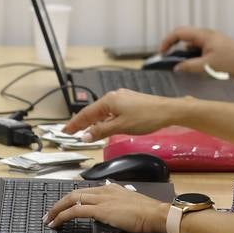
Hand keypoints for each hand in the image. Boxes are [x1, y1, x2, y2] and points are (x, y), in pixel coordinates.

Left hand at [44, 181, 168, 232]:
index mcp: (112, 188)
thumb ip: (119, 206)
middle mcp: (105, 190)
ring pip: (71, 199)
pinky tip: (56, 223)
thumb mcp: (131, 206)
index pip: (86, 190)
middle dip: (59, 203)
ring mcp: (102, 198)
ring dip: (57, 210)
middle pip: (75, 193)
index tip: (64, 206)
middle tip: (50, 213)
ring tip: (49, 219)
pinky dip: (63, 216)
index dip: (72, 199)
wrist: (157, 214)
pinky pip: (76, 211)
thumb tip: (111, 212)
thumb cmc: (149, 214)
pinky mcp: (101, 210)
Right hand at [61, 89, 183, 140]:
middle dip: (82, 122)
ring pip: (102, 112)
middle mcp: (114, 96)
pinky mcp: (130, 103)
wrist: (168, 111)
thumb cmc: (147, 116)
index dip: (75, 124)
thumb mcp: (120, 126)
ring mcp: (123, 99)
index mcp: (109, 100)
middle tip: (71, 132)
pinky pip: (111, 111)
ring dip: (93, 122)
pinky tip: (104, 126)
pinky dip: (104, 120)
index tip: (65, 131)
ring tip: (85, 131)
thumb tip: (85, 136)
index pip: (86, 114)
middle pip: (93, 111)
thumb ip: (101, 131)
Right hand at [156, 26, 233, 74]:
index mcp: (202, 35)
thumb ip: (189, 66)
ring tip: (181, 67)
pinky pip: (200, 50)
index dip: (167, 41)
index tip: (161, 53)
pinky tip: (194, 69)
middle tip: (167, 60)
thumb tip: (176, 68)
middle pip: (183, 37)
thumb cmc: (232, 61)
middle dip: (173, 48)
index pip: (178, 33)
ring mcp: (211, 40)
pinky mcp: (216, 47)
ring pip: (192, 45)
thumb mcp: (208, 66)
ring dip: (184, 55)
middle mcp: (205, 35)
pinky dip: (194, 57)